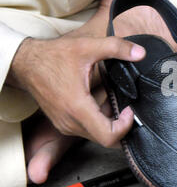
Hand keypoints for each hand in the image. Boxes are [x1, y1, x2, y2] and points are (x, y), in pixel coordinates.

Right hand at [8, 34, 145, 147]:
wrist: (26, 63)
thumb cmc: (53, 56)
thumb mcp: (87, 47)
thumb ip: (116, 48)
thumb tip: (140, 53)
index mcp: (77, 107)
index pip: (108, 136)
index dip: (126, 127)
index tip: (130, 109)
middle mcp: (70, 122)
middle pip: (105, 140)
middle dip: (122, 127)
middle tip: (128, 109)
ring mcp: (65, 125)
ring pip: (97, 137)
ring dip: (111, 125)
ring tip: (118, 106)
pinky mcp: (64, 124)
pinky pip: (88, 131)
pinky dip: (100, 123)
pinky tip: (104, 105)